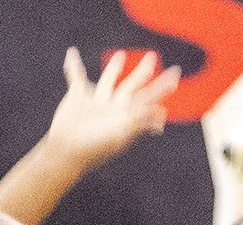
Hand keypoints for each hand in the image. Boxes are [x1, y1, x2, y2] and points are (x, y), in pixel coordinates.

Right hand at [40, 47, 178, 170]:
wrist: (67, 153)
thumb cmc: (95, 147)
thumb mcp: (121, 132)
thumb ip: (140, 120)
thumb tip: (161, 112)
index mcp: (126, 115)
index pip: (149, 96)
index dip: (162, 86)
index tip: (174, 72)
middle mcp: (113, 108)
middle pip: (132, 86)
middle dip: (142, 72)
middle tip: (152, 56)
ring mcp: (95, 103)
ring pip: (108, 81)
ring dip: (114, 68)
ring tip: (121, 54)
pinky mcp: (76, 98)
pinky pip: (75, 77)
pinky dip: (72, 66)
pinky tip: (71, 53)